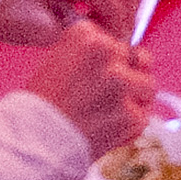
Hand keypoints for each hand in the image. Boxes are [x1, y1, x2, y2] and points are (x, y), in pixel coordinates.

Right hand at [17, 19, 157, 158]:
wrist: (33, 143)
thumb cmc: (41, 105)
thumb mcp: (59, 60)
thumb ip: (92, 53)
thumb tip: (134, 56)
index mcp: (86, 36)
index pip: (113, 39)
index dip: (106, 60)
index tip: (90, 74)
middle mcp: (107, 53)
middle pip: (134, 58)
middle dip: (124, 75)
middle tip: (100, 96)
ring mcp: (122, 84)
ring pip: (147, 85)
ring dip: (134, 97)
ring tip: (108, 111)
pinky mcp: (132, 114)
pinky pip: (143, 115)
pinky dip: (129, 124)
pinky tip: (107, 128)